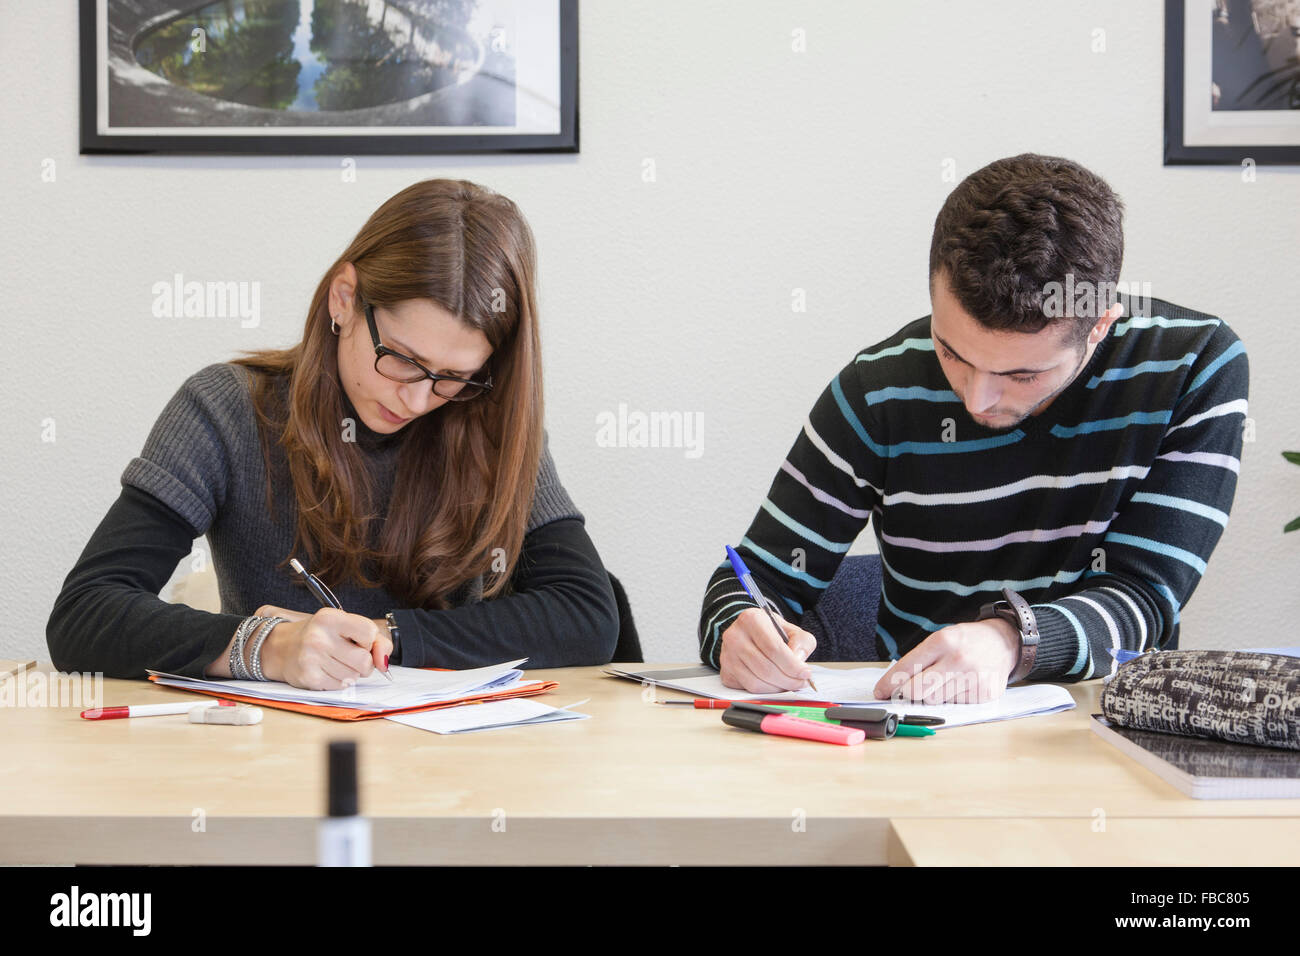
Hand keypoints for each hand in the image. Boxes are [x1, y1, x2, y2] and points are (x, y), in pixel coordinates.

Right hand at [254, 605, 392, 690]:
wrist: (283, 647)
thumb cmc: (323, 636)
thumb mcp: (347, 627)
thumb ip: (376, 641)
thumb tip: (384, 663)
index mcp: (331, 617)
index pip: (369, 633)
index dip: (369, 641)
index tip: (358, 641)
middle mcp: (319, 636)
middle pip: (364, 661)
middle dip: (364, 663)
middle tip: (350, 656)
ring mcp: (311, 658)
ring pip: (353, 676)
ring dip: (350, 673)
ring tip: (336, 662)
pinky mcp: (308, 677)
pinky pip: (340, 686)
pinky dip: (339, 682)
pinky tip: (327, 671)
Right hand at [718, 607, 817, 692]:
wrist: (750, 635)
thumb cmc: (771, 632)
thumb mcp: (791, 630)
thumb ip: (802, 642)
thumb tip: (798, 661)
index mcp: (751, 619)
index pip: (774, 648)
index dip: (792, 665)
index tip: (806, 673)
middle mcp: (735, 636)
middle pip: (766, 668)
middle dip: (788, 680)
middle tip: (801, 682)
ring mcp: (727, 656)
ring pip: (756, 683)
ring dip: (778, 688)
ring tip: (790, 683)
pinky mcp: (726, 673)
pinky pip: (748, 689)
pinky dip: (766, 691)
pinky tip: (775, 684)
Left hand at [873, 619, 1019, 703]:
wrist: (1004, 641)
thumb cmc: (966, 641)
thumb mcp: (942, 638)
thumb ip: (921, 659)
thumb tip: (896, 685)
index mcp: (942, 641)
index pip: (907, 667)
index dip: (889, 682)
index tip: (880, 692)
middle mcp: (957, 659)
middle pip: (918, 690)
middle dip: (908, 693)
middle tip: (907, 692)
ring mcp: (973, 677)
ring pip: (935, 700)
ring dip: (932, 695)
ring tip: (944, 681)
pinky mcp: (984, 693)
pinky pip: (955, 705)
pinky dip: (952, 698)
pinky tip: (960, 686)